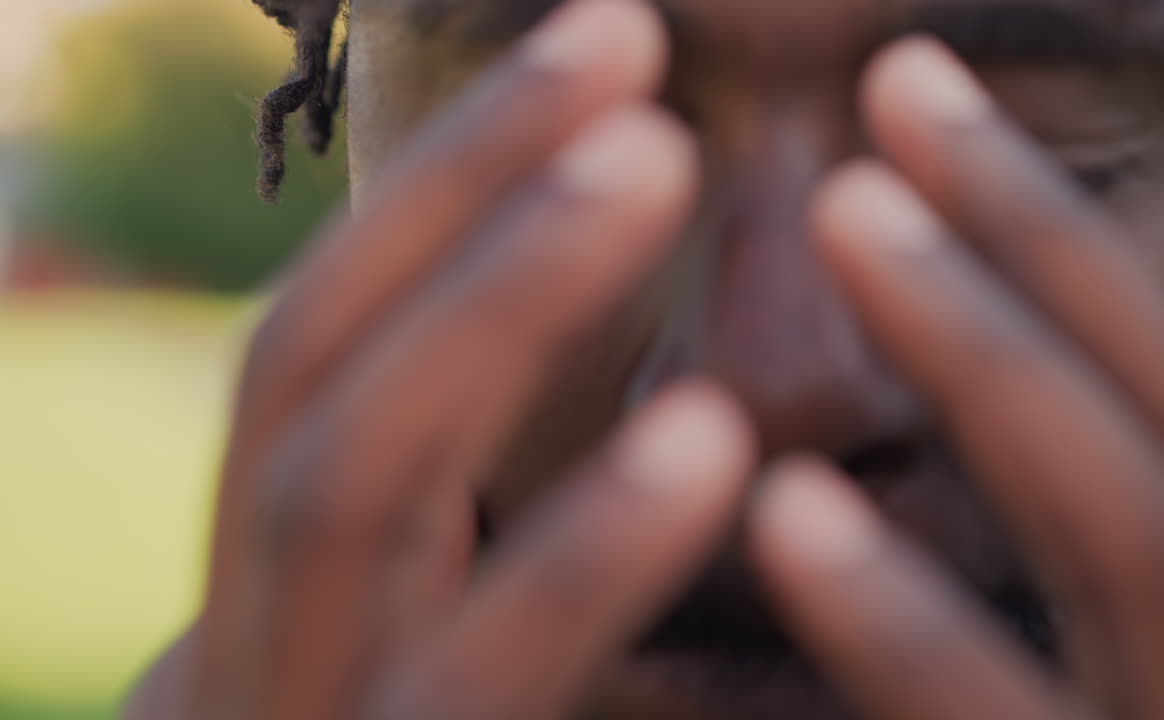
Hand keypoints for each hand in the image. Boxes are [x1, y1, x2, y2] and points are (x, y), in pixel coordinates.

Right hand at [125, 2, 752, 718]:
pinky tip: (708, 438)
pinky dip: (580, 554)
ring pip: (347, 484)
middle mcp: (240, 641)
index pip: (317, 349)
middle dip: (458, 191)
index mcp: (262, 592)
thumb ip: (456, 555)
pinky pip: (472, 680)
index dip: (442, 193)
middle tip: (620, 43)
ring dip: (500, 304)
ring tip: (653, 158)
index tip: (593, 59)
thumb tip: (617, 412)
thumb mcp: (425, 668)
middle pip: (310, 364)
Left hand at [751, 38, 1163, 719]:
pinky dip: (902, 616)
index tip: (913, 81)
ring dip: (992, 359)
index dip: (1048, 221)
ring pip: (1132, 538)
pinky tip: (788, 505)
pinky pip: (1000, 718)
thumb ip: (1000, 524)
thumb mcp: (1031, 646)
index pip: (1155, 379)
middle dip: (1040, 241)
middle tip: (893, 88)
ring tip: (846, 212)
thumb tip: (869, 380)